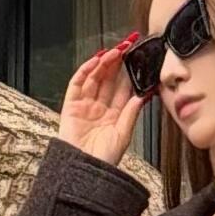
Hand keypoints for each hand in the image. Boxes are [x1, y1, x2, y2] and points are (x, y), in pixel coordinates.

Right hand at [57, 41, 145, 165]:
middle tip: (128, 45)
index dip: (130, 72)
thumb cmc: (104, 158)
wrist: (84, 170)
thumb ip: (132, 113)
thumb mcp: (123, 134)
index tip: (139, 58)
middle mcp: (99, 107)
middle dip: (118, 62)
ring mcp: (84, 105)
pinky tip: (96, 60)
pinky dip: (86, 70)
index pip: (123, 88)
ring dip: (104, 62)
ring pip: (95, 77)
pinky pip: (77, 83)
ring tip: (116, 50)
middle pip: (109, 78)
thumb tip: (143, 95)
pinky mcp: (71, 105)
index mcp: (113, 114)